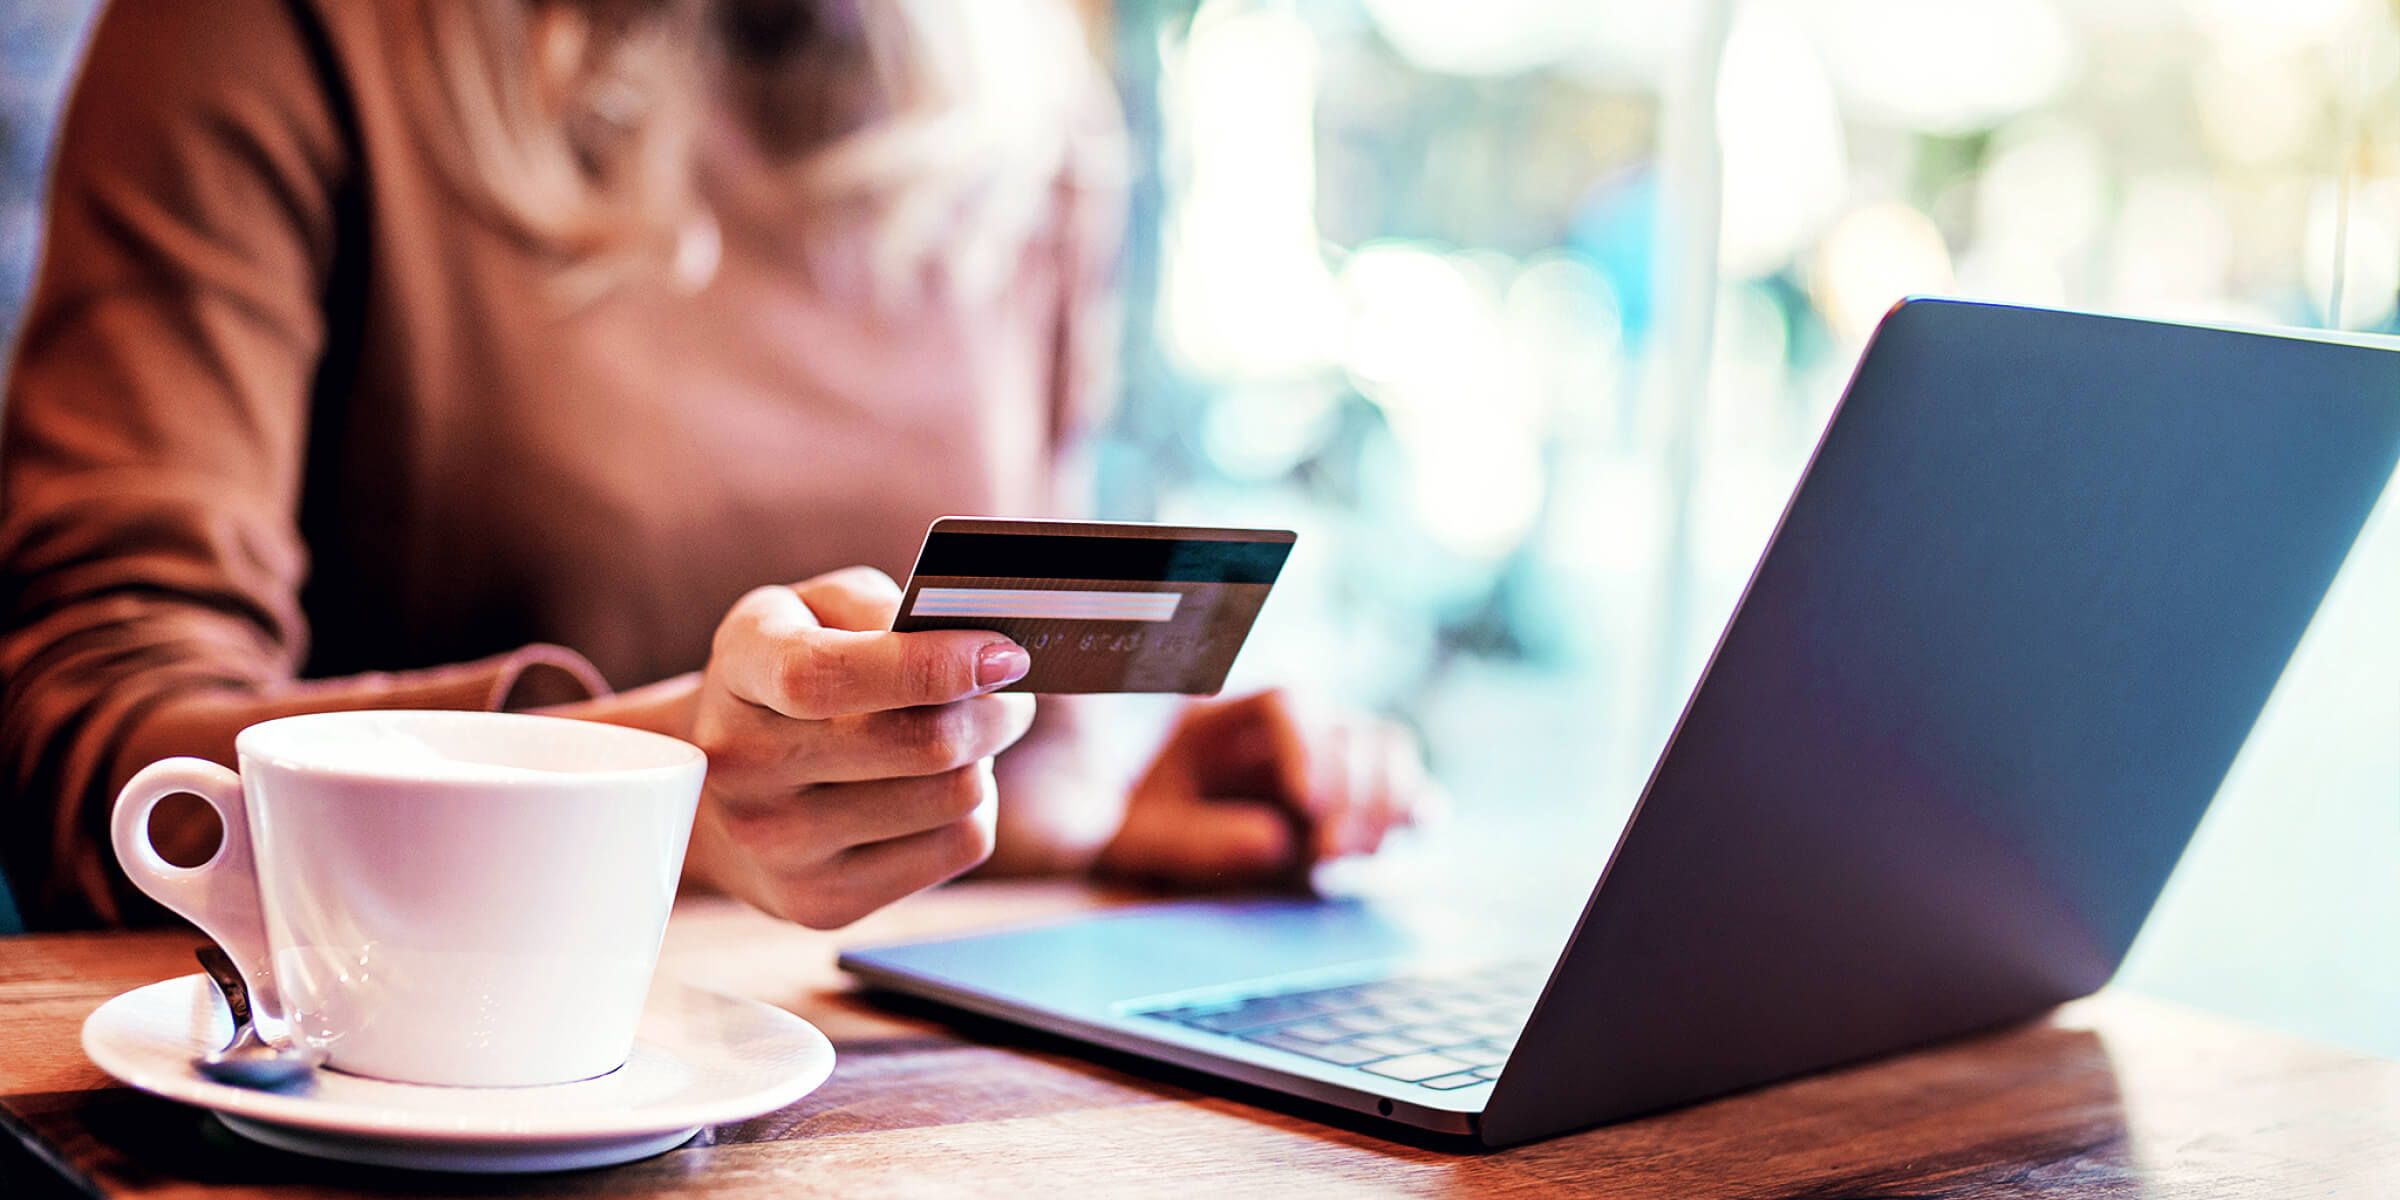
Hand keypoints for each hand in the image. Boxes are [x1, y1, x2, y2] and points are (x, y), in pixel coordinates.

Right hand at [683, 567, 1036, 927]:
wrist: (717, 791)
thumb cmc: (791, 673)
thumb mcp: (814, 608)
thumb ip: (880, 607)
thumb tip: (971, 648)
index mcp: (742, 669)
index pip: (826, 676)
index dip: (929, 664)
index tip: (1002, 655)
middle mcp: (745, 766)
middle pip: (921, 745)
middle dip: (994, 711)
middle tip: (1008, 693)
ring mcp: (779, 847)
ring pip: (954, 798)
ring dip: (982, 759)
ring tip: (955, 740)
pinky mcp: (821, 903)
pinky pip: (957, 847)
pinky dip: (970, 811)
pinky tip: (934, 791)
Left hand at [1096, 690, 1440, 886]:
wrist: (1133, 853)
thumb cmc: (1130, 835)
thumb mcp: (1136, 837)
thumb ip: (1191, 838)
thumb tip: (1277, 842)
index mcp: (1222, 719)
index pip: (1285, 703)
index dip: (1305, 746)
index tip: (1305, 803)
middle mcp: (1283, 730)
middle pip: (1345, 725)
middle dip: (1350, 789)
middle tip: (1328, 853)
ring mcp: (1326, 759)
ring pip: (1385, 745)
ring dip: (1385, 799)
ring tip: (1353, 855)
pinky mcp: (1357, 801)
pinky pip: (1406, 784)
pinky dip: (1419, 804)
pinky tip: (1416, 830)